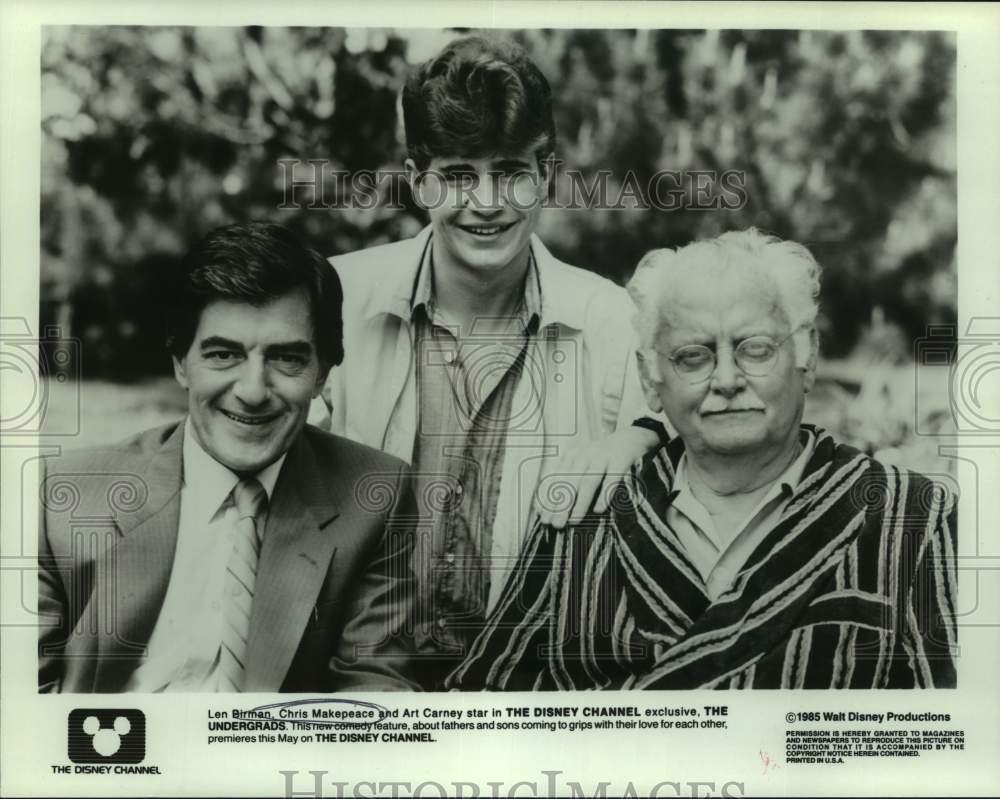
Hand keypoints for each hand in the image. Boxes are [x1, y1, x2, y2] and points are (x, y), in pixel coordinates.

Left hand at [535, 427, 660, 529]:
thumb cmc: (602, 457)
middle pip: (570, 481)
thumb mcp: (582, 463)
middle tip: (556, 524)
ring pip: (589, 481)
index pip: (556, 479)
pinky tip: (599, 509)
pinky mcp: (620, 460)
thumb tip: (551, 505)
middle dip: (561, 504)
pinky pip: (612, 478)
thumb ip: (568, 479)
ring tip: (573, 520)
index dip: (549, 498)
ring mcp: (603, 456)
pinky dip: (605, 493)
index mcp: (573, 456)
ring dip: (580, 502)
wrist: (630, 437)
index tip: (543, 518)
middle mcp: (585, 455)